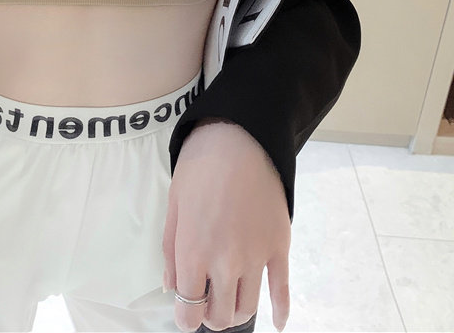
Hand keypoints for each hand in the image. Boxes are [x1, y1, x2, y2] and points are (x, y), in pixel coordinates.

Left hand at [162, 119, 290, 331]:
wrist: (239, 139)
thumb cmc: (200, 166)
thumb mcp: (174, 205)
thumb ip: (171, 251)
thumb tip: (172, 286)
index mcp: (193, 252)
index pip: (189, 312)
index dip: (185, 318)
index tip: (186, 312)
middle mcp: (225, 262)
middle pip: (220, 316)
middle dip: (210, 317)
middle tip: (207, 303)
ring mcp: (256, 257)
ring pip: (248, 308)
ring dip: (236, 311)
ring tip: (230, 300)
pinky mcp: (279, 247)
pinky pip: (282, 290)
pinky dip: (280, 311)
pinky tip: (278, 321)